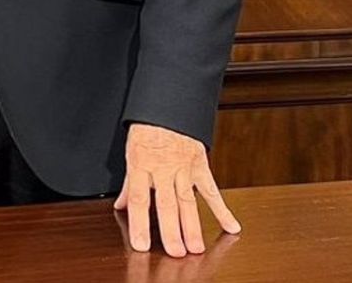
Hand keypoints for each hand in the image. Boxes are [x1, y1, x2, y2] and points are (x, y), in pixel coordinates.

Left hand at [114, 123, 240, 256]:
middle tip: (176, 253)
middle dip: (172, 231)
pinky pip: (210, 188)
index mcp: (142, 164)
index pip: (140, 200)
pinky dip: (221, 208)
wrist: (169, 99)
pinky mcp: (199, 163)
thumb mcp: (131, 150)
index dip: (140, 224)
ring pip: (188, 201)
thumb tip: (122, 205)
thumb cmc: (148, 124)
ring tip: (196, 248)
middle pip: (167, 204)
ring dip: (193, 226)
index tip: (142, 244)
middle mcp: (163, 167)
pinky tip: (229, 225)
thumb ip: (129, 182)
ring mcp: (183, 166)